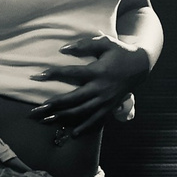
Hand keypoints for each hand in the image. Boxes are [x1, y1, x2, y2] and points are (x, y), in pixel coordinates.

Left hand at [30, 32, 150, 133]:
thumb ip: (85, 45)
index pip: (72, 73)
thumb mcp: (106, 42)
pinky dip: (85, 127)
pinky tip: (73, 133)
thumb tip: (63, 49)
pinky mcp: (110, 107)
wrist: (140, 66)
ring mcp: (105, 100)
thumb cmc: (120, 52)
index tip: (37, 76)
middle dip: (54, 104)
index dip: (54, 73)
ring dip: (63, 116)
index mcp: (98, 71)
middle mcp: (101, 88)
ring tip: (46, 120)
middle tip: (36, 110)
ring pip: (81, 111)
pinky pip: (96, 119)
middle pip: (73, 98)